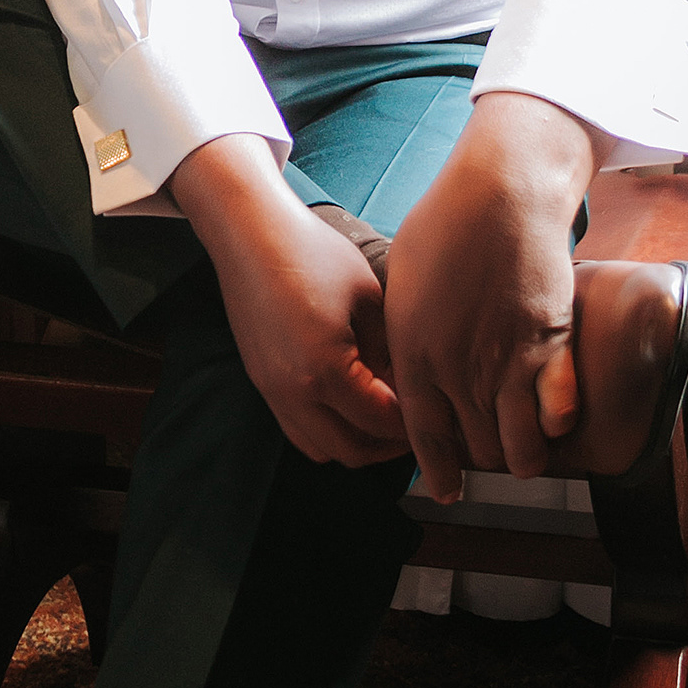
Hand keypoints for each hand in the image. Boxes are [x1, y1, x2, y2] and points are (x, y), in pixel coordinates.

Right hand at [169, 136, 409, 466]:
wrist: (251, 235)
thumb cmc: (313, 254)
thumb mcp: (370, 297)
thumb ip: (391, 352)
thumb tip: (408, 387)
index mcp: (327, 370)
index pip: (382, 424)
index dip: (414, 427)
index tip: (435, 418)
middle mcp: (295, 392)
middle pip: (352, 452)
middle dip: (388, 447)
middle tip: (415, 427)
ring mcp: (273, 391)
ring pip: (321, 449)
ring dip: (355, 443)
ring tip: (381, 420)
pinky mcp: (262, 383)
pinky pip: (298, 430)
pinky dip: (326, 431)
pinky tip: (347, 405)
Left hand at [382, 93, 608, 501]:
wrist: (501, 192)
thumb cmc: (445, 225)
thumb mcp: (401, 281)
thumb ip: (405, 333)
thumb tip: (405, 365)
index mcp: (414, 354)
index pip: (425, 436)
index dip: (438, 470)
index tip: (445, 491)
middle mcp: (459, 368)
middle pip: (477, 447)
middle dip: (483, 460)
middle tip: (490, 456)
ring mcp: (508, 360)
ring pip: (520, 445)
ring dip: (523, 455)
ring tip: (525, 456)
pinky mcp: (550, 344)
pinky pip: (558, 412)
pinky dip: (556, 423)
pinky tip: (553, 423)